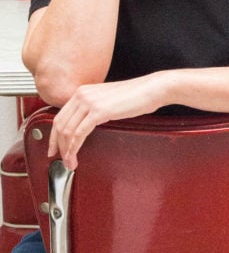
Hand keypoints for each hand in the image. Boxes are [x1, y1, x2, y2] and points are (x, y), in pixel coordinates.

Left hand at [48, 76, 162, 169]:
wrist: (151, 89)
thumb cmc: (136, 96)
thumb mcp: (108, 100)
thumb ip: (94, 109)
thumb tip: (87, 124)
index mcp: (83, 92)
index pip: (60, 116)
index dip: (54, 135)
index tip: (54, 147)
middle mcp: (82, 95)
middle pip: (59, 124)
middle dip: (57, 145)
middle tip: (60, 159)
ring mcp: (89, 102)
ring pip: (67, 131)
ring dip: (66, 150)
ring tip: (70, 163)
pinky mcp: (99, 111)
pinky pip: (79, 133)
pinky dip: (74, 148)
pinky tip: (75, 156)